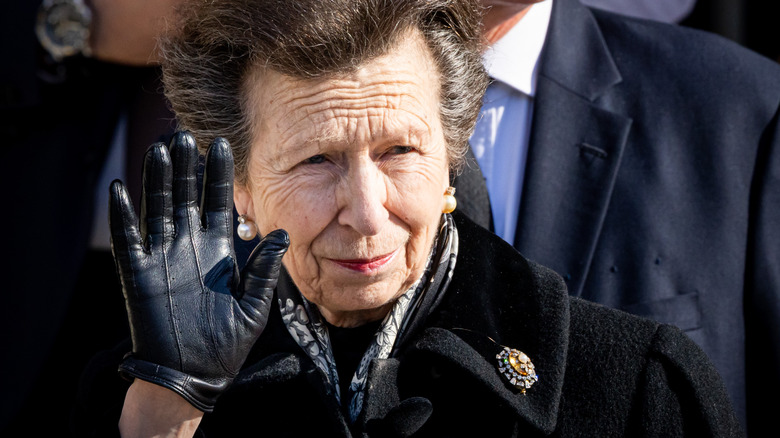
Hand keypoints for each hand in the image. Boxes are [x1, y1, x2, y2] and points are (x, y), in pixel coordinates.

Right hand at [109, 131, 288, 411]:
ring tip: (159, 149)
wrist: (194, 374)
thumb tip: (282, 234)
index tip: (223, 145)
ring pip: (158, 209)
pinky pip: (129, 240)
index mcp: (217, 250)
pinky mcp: (138, 275)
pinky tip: (121, 189)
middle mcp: (188, 247)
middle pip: (186, 197)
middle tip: (185, 134)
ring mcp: (162, 258)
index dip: (219, 175)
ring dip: (158, 180)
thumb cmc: (227, 342)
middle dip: (187, 167)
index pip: (218, 203)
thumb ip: (263, 268)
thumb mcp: (254, 304)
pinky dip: (124, 216)